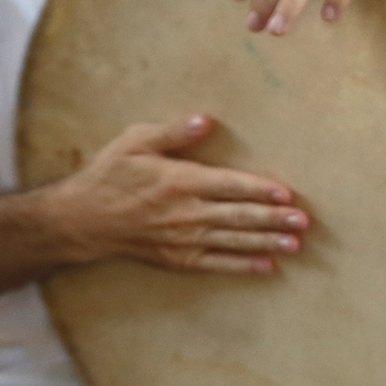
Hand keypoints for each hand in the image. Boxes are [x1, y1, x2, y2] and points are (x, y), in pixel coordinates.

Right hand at [47, 114, 306, 274]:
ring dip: (266, 242)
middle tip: (303, 221)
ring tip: (295, 244)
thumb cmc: (110, 175)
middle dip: (273, 218)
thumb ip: (173, 132)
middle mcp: (186, 212)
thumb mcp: (135, 142)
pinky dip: (242, 266)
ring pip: (233, 241)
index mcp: (180, 181)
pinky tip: (267, 266)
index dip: (259, 189)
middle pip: (238, 215)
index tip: (286, 193)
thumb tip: (205, 120)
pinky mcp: (178, 259)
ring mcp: (183, 239)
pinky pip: (216, 264)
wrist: (81, 219)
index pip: (229, 185)